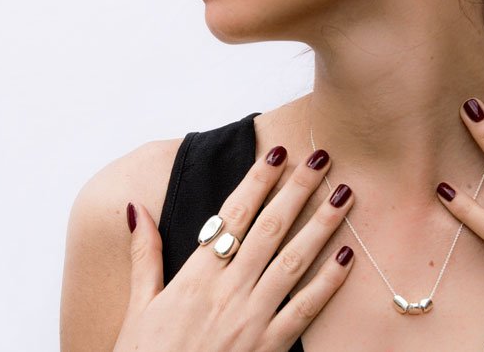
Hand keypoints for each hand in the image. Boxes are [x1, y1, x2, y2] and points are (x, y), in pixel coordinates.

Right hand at [113, 147, 354, 351]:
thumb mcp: (139, 306)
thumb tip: (136, 208)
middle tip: (321, 158)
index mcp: (195, 277)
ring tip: (344, 195)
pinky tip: (347, 257)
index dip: (257, 181)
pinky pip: (304, 310)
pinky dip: (328, 283)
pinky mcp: (269, 348)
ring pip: (293, 261)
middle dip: (297, 189)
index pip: (232, 215)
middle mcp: (227, 291)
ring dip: (321, 225)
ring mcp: (251, 319)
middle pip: (270, 229)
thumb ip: (145, 255)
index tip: (276, 152)